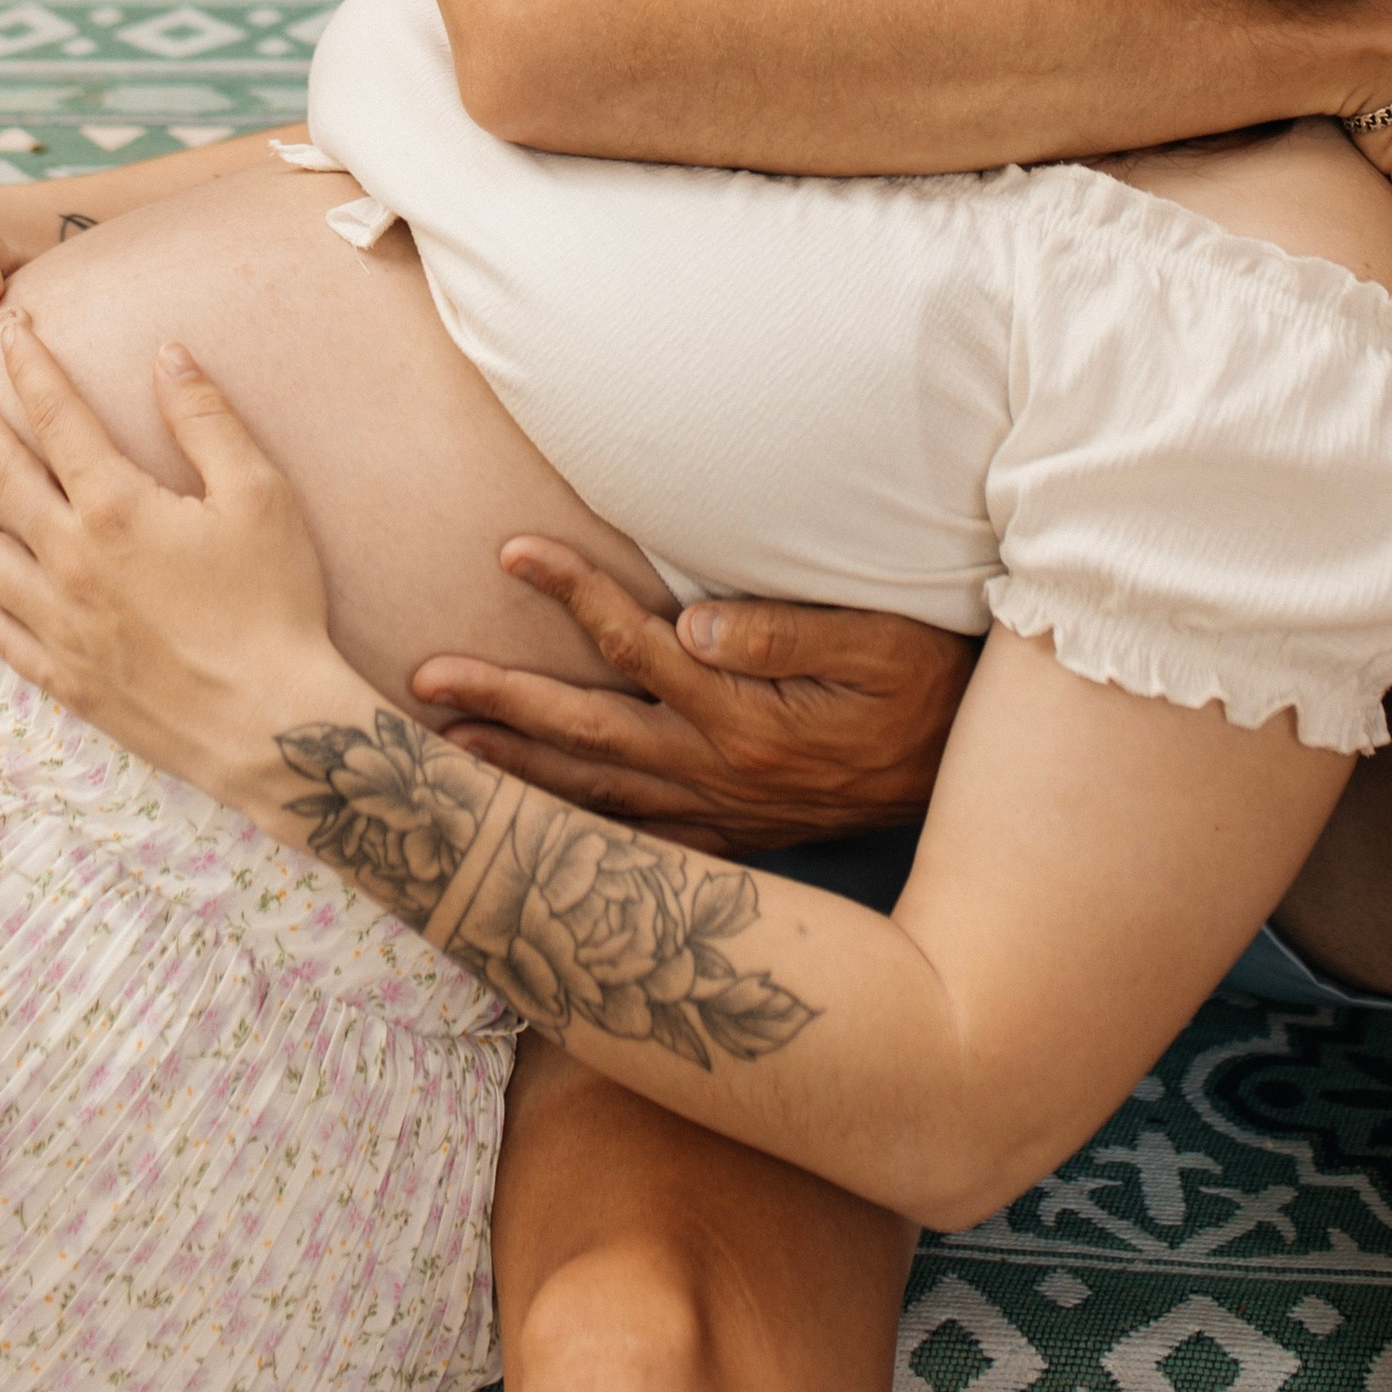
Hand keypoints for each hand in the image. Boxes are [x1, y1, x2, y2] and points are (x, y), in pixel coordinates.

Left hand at [0, 322, 363, 805]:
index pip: (59, 418)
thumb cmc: (275, 602)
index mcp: (116, 507)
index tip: (10, 330)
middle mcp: (71, 559)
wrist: (270, 724)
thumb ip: (206, 417)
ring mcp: (58, 622)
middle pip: (0, 476)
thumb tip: (169, 353)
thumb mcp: (259, 493)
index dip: (33, 368)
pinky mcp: (60, 674)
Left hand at [409, 543, 978, 851]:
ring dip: (514, 770)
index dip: (572, 592)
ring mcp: (718, 812)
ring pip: (594, 795)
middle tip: (422, 679)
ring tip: (439, 752)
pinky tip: (526, 836)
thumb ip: (783, 632)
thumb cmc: (926, 685)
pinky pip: (634, 844)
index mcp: (744, 715)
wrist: (969, 772)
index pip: (637, 644)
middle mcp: (718, 770)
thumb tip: (693, 624)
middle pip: (587, 732)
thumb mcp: (876, 642)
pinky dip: (573, 839)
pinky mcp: (730, 835)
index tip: (512, 548)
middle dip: (501, 703)